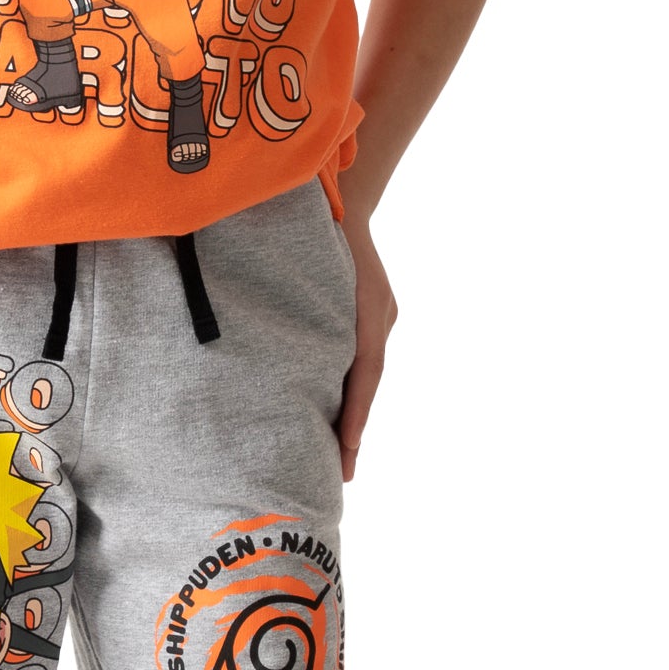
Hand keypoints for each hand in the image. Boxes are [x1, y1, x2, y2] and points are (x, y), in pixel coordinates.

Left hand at [334, 203, 396, 481]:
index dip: (354, 414)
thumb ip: (315, 304)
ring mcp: (373, 317)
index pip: (365, 373)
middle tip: (342, 473)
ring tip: (337, 455)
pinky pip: (354, 359)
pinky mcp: (360, 315)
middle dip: (352, 427)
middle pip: (364, 382)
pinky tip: (329, 411)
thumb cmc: (328, 227)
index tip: (346, 450)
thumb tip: (292, 350)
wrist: (341, 197)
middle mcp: (376, 318)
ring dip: (348, 411)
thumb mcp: (326, 262)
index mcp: (371, 311)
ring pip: (360, 374)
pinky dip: (345, 388)